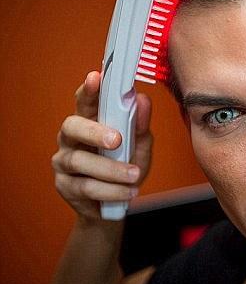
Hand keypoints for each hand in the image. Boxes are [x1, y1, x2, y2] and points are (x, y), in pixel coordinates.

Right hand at [51, 71, 152, 220]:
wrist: (114, 205)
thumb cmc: (125, 167)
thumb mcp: (139, 146)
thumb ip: (140, 126)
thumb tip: (143, 100)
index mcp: (89, 122)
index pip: (85, 101)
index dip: (88, 90)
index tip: (96, 77)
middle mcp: (71, 139)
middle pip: (71, 126)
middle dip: (94, 131)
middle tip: (116, 140)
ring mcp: (64, 162)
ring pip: (79, 160)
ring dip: (110, 169)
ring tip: (134, 175)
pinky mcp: (65, 186)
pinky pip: (86, 186)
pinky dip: (111, 189)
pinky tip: (129, 192)